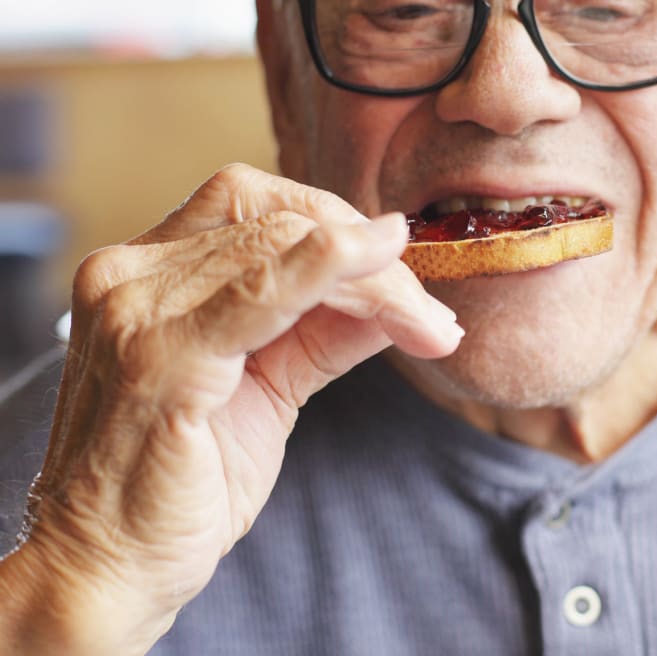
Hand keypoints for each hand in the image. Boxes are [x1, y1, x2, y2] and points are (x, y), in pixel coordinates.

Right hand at [0, 164, 462, 653]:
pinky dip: (330, 274)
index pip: (255, 203)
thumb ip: (326, 329)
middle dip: (373, 259)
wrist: (110, 568)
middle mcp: (130, 275)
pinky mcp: (159, 360)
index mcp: (147, 272)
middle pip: (281, 220)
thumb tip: (398, 290)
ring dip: (378, 281)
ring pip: (285, 248)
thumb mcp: (269, 386)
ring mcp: (136, 312)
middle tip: (431, 314)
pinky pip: (260, 294)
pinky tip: (383, 280)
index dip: (339, 223)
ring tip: (429, 325)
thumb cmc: (183, 479)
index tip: (402, 265)